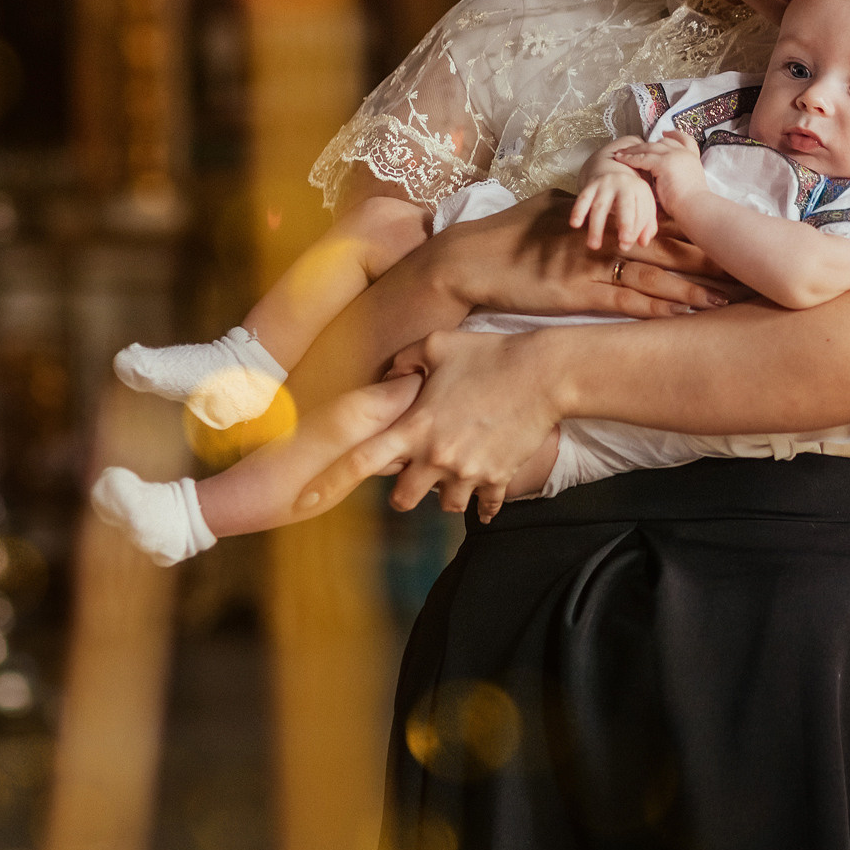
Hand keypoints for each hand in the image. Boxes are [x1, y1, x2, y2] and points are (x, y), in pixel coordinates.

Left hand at [294, 328, 559, 516]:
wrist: (547, 374)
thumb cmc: (491, 353)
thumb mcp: (440, 344)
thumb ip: (406, 359)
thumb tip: (391, 373)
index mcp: (415, 427)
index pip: (360, 462)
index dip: (327, 482)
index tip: (303, 499)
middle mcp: (437, 457)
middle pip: (403, 499)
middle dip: (405, 492)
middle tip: (413, 478)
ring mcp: (469, 471)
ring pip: (446, 505)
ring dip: (445, 494)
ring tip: (456, 474)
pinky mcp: (499, 477)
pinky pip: (486, 506)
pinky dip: (485, 503)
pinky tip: (487, 497)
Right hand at [428, 188, 731, 317]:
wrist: (472, 259)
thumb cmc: (510, 234)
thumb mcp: (554, 210)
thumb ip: (589, 209)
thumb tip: (607, 209)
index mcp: (603, 214)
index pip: (659, 221)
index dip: (697, 230)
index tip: (732, 237)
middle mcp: (603, 236)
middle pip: (668, 248)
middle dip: (709, 260)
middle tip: (748, 269)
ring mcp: (593, 266)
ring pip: (655, 277)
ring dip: (693, 290)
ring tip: (730, 300)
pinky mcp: (579, 294)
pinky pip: (627, 303)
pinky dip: (658, 310)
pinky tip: (686, 318)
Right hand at [569, 165, 657, 248]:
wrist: (611, 167)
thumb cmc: (630, 195)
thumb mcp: (643, 205)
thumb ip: (648, 225)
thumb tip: (644, 243)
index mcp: (641, 189)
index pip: (641, 212)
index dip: (636, 230)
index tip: (627, 245)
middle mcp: (624, 184)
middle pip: (626, 206)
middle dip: (625, 224)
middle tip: (623, 245)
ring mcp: (606, 184)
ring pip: (600, 206)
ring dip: (596, 227)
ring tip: (593, 246)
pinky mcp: (590, 185)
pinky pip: (583, 199)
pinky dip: (577, 211)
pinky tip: (574, 224)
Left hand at [616, 131, 708, 214]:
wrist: (695, 207)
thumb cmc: (691, 203)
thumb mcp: (689, 183)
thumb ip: (678, 175)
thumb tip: (665, 178)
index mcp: (692, 157)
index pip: (684, 139)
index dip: (674, 134)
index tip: (665, 132)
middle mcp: (684, 153)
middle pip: (662, 142)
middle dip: (645, 143)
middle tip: (632, 146)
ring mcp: (674, 156)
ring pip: (649, 147)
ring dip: (633, 150)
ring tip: (621, 153)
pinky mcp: (663, 163)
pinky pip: (642, 158)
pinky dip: (629, 158)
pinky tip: (620, 159)